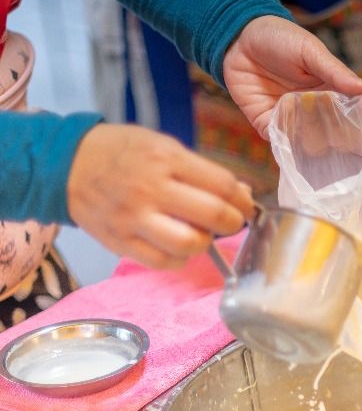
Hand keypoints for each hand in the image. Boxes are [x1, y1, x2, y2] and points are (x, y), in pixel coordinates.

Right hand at [67, 124, 254, 269]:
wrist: (67, 164)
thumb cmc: (124, 153)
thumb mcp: (165, 147)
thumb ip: (203, 172)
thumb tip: (242, 196)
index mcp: (166, 159)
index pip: (223, 186)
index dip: (243, 201)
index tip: (245, 206)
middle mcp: (151, 188)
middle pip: (213, 216)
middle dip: (233, 223)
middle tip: (230, 222)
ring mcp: (133, 218)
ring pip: (190, 244)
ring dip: (205, 243)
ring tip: (200, 234)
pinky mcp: (119, 242)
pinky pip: (163, 262)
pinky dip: (179, 259)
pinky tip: (177, 246)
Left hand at [222, 16, 361, 138]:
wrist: (238, 37)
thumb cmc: (280, 38)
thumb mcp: (312, 53)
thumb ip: (338, 74)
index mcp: (331, 93)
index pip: (352, 116)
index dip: (361, 123)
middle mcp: (314, 111)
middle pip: (334, 136)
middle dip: (339, 139)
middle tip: (340, 136)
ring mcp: (292, 120)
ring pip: (309, 143)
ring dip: (312, 142)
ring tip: (312, 133)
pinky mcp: (268, 125)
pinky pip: (281, 142)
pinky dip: (286, 143)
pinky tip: (290, 137)